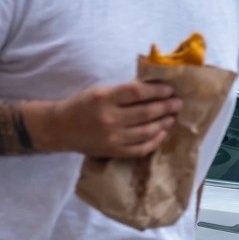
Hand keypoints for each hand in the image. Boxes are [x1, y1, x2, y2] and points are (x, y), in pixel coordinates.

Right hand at [28, 80, 182, 157]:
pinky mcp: (114, 151)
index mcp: (104, 98)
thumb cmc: (83, 105)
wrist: (60, 128)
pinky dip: (155, 140)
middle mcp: (109, 118)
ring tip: (172, 116)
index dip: (157, 90)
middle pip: (146, 112)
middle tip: (178, 103)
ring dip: (164, 123)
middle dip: (166, 107)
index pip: (137, 92)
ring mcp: (112, 138)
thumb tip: (154, 88)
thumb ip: (124, 92)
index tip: (170, 89)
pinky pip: (141, 148)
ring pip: (147, 131)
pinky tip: (162, 133)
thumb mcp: (100, 92)